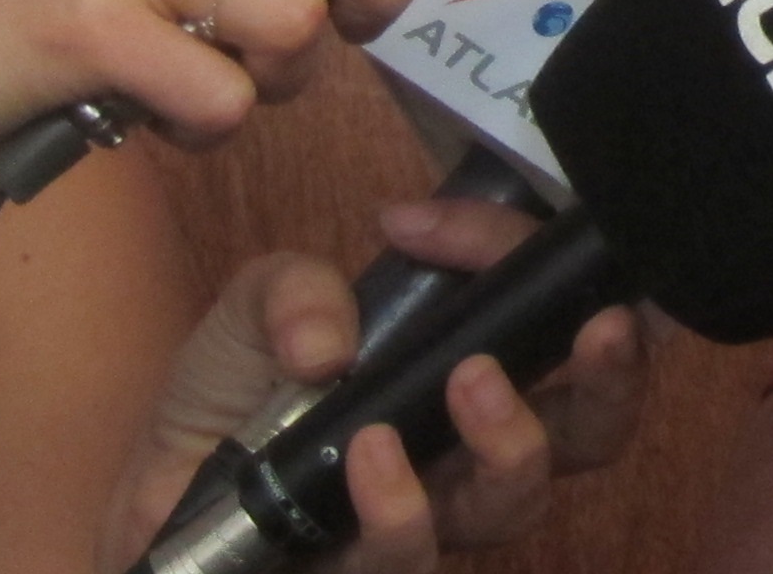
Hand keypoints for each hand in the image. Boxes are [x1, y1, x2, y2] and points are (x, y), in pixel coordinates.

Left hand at [98, 195, 649, 565]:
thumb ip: (301, 286)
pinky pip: (413, 558)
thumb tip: (339, 335)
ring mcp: (431, 517)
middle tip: (599, 331)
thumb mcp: (263, 303)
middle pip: (596, 430)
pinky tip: (370, 456)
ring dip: (514, 440)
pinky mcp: (370, 568)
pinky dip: (402, 506)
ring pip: (519, 502)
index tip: (472, 232)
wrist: (155, 484)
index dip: (548, 262)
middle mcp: (476, 446)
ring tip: (472, 382)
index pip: (557, 311)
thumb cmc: (231, 390)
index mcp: (478, 364)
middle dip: (616, 380)